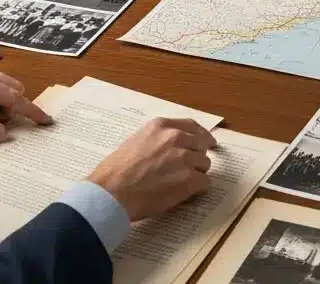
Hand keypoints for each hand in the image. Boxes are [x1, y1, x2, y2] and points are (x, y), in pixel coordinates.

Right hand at [88, 117, 216, 221]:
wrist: (111, 194)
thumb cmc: (115, 173)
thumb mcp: (135, 142)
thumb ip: (156, 141)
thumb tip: (169, 149)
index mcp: (161, 127)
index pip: (191, 126)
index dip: (201, 136)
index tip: (207, 142)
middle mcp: (175, 138)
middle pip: (201, 145)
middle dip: (197, 157)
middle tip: (191, 168)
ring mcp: (184, 158)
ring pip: (205, 164)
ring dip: (197, 174)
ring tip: (181, 184)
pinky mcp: (189, 179)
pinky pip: (205, 183)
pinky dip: (198, 189)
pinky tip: (186, 194)